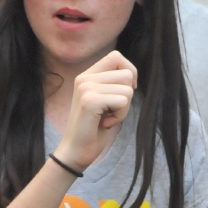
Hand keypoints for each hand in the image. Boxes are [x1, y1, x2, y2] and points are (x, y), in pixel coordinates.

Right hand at [54, 50, 136, 170]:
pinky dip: (120, 116)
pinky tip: (105, 123)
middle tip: (110, 110)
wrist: (76, 150)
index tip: (125, 90)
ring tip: (106, 117)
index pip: (116, 57)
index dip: (129, 71)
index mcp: (86, 76)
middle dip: (127, 95)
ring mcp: (85, 88)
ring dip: (123, 108)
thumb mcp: (104, 100)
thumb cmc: (94, 128)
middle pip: (126, 74)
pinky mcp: (90, 101)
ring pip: (127, 89)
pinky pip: (123, 101)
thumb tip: (131, 74)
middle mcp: (84, 78)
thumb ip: (112, 84)